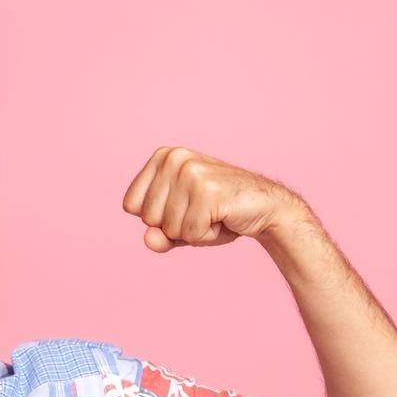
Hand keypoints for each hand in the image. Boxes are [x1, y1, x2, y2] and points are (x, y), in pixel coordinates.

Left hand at [121, 146, 307, 251]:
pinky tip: (224, 218)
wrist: (265, 208)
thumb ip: (159, 235)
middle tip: (203, 212)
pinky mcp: (208, 191)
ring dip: (194, 232)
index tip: (184, 207)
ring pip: (169, 228)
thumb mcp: (180, 227)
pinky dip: (208, 236)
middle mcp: (174, 158)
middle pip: (149, 219)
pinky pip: (191, 234)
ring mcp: (191, 172)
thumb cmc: (219, 215)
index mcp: (162, 157)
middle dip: (176, 227)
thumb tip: (148, 239)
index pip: (131, 205)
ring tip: (215, 214)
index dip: (156, 219)